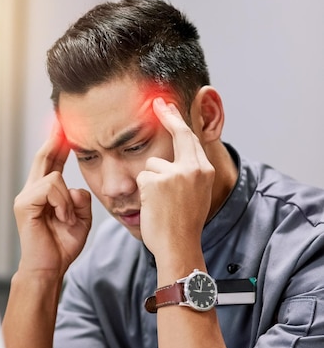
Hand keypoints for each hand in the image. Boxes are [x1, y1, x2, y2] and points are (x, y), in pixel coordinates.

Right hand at [14, 119, 91, 275]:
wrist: (49, 269)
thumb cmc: (62, 247)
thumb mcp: (80, 219)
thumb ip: (80, 200)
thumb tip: (77, 188)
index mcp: (44, 194)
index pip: (51, 163)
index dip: (59, 145)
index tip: (65, 128)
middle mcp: (31, 191)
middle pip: (43, 157)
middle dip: (54, 140)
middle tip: (62, 122)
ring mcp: (25, 196)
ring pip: (54, 176)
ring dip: (68, 200)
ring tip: (67, 220)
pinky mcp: (24, 203)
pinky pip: (51, 188)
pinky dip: (62, 204)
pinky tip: (62, 219)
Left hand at [136, 98, 214, 260]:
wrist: (179, 246)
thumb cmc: (183, 226)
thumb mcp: (195, 195)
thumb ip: (189, 174)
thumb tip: (175, 159)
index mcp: (204, 171)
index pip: (190, 139)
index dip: (178, 121)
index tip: (169, 107)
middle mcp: (193, 168)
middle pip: (177, 135)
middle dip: (167, 116)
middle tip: (157, 102)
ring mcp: (175, 173)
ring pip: (152, 164)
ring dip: (150, 181)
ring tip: (160, 203)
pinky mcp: (157, 180)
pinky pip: (142, 177)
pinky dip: (143, 191)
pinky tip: (153, 205)